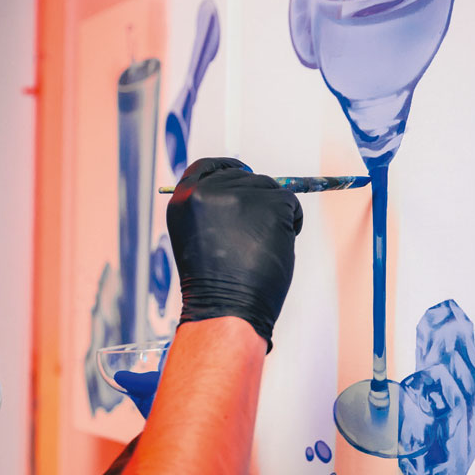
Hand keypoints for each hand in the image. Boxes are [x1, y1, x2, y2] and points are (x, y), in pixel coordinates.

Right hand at [166, 158, 302, 348]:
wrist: (225, 308)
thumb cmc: (214, 282)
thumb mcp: (199, 235)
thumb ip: (212, 208)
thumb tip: (244, 189)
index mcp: (184, 198)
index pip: (207, 166)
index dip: (228, 167)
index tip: (243, 171)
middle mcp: (207, 190)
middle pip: (244, 176)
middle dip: (256, 199)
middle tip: (254, 235)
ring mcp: (239, 195)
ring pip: (270, 190)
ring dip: (273, 214)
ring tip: (259, 247)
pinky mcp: (270, 203)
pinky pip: (290, 203)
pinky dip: (291, 223)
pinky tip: (275, 246)